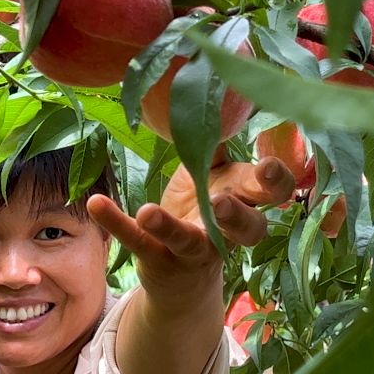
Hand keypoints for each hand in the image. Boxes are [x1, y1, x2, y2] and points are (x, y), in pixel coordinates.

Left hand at [85, 151, 294, 306]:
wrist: (180, 275)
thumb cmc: (201, 212)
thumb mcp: (213, 178)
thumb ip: (216, 148)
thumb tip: (216, 99)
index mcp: (244, 201)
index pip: (274, 194)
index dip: (277, 183)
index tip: (268, 167)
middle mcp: (226, 232)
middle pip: (247, 229)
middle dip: (237, 217)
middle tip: (220, 202)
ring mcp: (193, 249)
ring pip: (189, 242)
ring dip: (170, 227)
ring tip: (148, 212)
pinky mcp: (159, 259)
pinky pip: (138, 242)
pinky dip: (117, 223)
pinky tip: (96, 203)